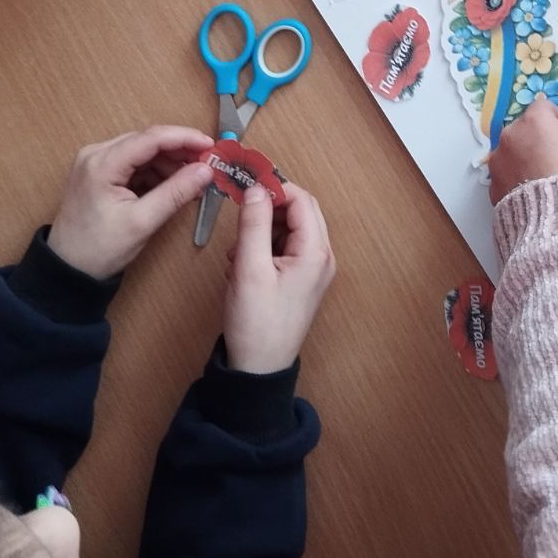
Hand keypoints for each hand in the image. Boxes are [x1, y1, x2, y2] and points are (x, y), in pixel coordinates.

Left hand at [48, 126, 214, 278]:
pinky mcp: (100, 173)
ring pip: (143, 152)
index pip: (151, 138)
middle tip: (207, 166)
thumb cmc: (99, 250)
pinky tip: (172, 187)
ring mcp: (96, 162)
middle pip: (148, 142)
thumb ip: (176, 193)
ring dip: (169, 164)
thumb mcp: (142, 222)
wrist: (66, 273)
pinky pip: (134, 164)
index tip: (212, 147)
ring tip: (192, 183)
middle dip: (179, 153)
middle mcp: (96, 154)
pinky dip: (155, 173)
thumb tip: (207, 170)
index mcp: (102, 163)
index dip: (185, 138)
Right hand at [223, 184, 334, 374]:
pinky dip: (262, 249)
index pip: (302, 200)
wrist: (258, 371)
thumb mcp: (249, 269)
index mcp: (316, 252)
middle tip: (240, 216)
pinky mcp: (300, 281)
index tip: (247, 185)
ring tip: (236, 255)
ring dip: (261, 232)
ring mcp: (312, 271)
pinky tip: (241, 267)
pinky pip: (284, 249)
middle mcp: (321, 258)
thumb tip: (256, 188)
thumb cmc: (256, 324)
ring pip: (289, 230)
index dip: (275, 188)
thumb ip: (253, 224)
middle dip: (268, 210)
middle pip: (299, 212)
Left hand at [487, 95, 557, 205]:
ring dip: (530, 156)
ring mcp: (497, 159)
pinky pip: (508, 171)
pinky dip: (519, 175)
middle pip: (530, 128)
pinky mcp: (492, 182)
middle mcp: (509, 134)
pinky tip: (535, 190)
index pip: (547, 108)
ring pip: (517, 150)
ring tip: (548, 178)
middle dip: (545, 139)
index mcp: (533, 120)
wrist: (552, 219)